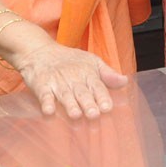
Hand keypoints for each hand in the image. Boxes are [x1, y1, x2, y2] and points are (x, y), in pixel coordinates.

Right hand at [7, 32, 126, 118]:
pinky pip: (44, 94)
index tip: (107, 108)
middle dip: (87, 103)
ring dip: (69, 104)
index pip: (97, 86)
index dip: (102, 97)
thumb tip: (125, 81)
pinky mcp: (41, 85)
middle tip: (93, 115)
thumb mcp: (91, 62)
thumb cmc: (70, 60)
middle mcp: (73, 78)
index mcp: (88, 74)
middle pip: (81, 92)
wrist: (40, 51)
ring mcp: (57, 82)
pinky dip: (46, 102)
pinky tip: (49, 111)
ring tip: (75, 115)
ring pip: (64, 94)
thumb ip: (108, 74)